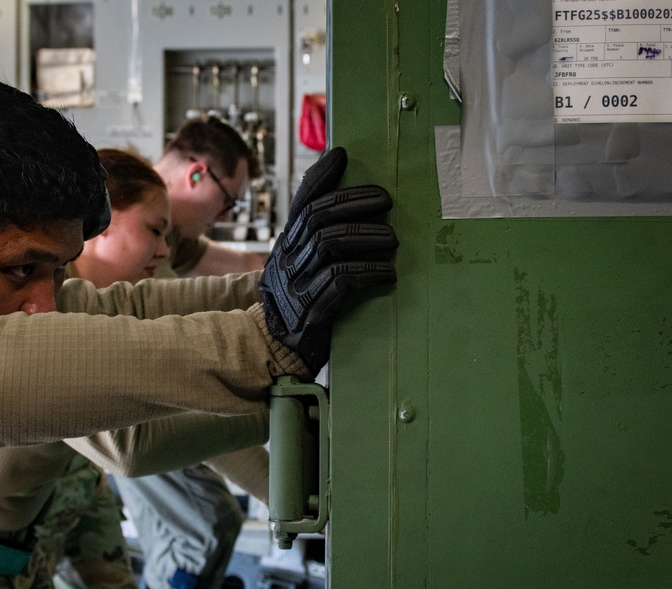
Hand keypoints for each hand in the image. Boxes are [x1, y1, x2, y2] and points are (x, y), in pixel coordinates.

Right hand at [260, 147, 396, 372]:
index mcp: (286, 245)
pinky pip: (341, 278)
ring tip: (394, 239)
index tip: (342, 155)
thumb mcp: (303, 268)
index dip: (321, 176)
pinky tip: (388, 272)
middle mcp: (286, 259)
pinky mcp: (312, 308)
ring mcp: (296, 283)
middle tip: (387, 200)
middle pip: (319, 217)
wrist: (277, 349)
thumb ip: (317, 241)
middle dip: (355, 202)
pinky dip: (369, 270)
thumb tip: (349, 208)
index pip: (302, 202)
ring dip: (368, 236)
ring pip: (330, 243)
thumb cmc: (302, 304)